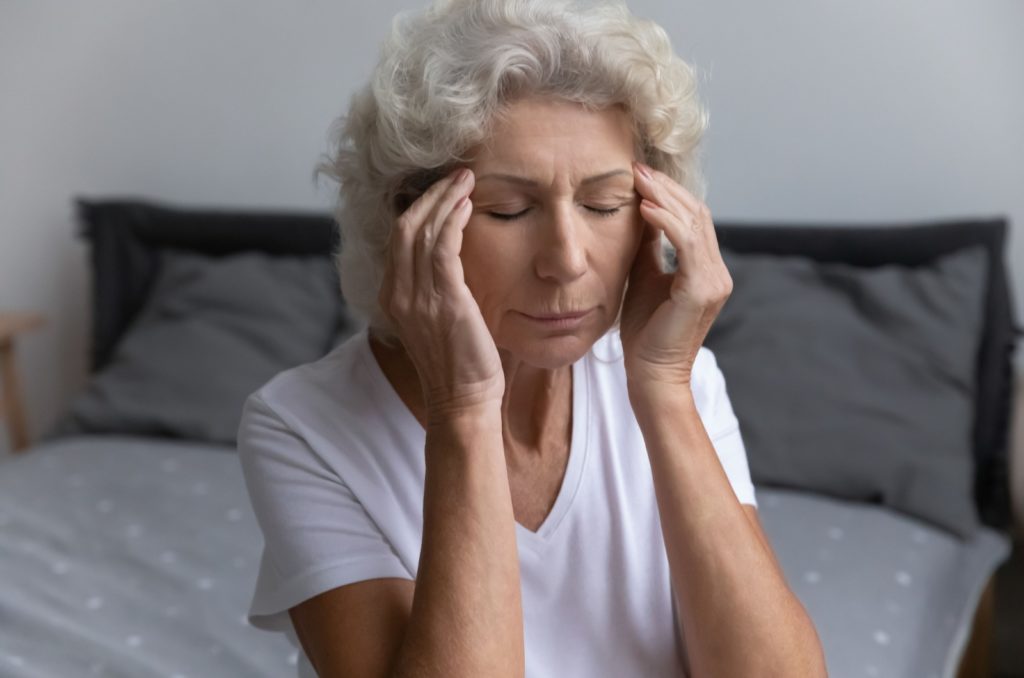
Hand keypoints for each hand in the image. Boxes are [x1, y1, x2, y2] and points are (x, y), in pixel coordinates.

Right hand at [378, 167, 504, 417]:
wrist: (463, 401)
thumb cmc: (460, 364)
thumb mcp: (438, 321)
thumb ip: (436, 290)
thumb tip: (453, 261)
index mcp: (393, 298)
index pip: (397, 239)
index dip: (418, 208)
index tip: (442, 190)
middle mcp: (398, 294)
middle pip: (404, 226)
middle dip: (429, 195)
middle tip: (455, 175)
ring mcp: (416, 297)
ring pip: (420, 230)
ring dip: (444, 199)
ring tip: (465, 180)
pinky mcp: (442, 299)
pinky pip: (441, 246)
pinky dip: (453, 220)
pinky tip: (468, 206)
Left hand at [619, 161, 732, 391]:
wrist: (650, 374)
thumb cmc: (645, 332)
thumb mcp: (644, 277)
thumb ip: (647, 247)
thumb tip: (639, 211)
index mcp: (706, 269)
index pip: (693, 219)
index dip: (668, 193)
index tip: (638, 174)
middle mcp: (717, 272)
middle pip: (697, 214)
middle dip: (665, 188)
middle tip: (636, 167)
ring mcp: (714, 281)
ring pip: (693, 224)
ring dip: (663, 198)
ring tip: (637, 179)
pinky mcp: (702, 290)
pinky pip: (686, 245)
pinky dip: (664, 222)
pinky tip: (643, 208)